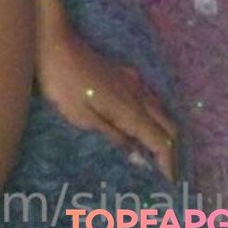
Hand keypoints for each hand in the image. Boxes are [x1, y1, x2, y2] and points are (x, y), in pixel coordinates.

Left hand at [35, 27, 177, 180]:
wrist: (54, 43)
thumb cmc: (63, 83)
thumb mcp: (82, 117)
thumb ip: (113, 137)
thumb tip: (139, 158)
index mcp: (130, 110)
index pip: (161, 142)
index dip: (169, 165)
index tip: (170, 185)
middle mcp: (138, 95)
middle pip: (169, 127)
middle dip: (173, 152)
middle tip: (167, 174)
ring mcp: (133, 81)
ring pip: (161, 111)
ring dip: (165, 133)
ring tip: (158, 155)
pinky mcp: (124, 73)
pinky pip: (150, 99)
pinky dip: (155, 117)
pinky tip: (144, 123)